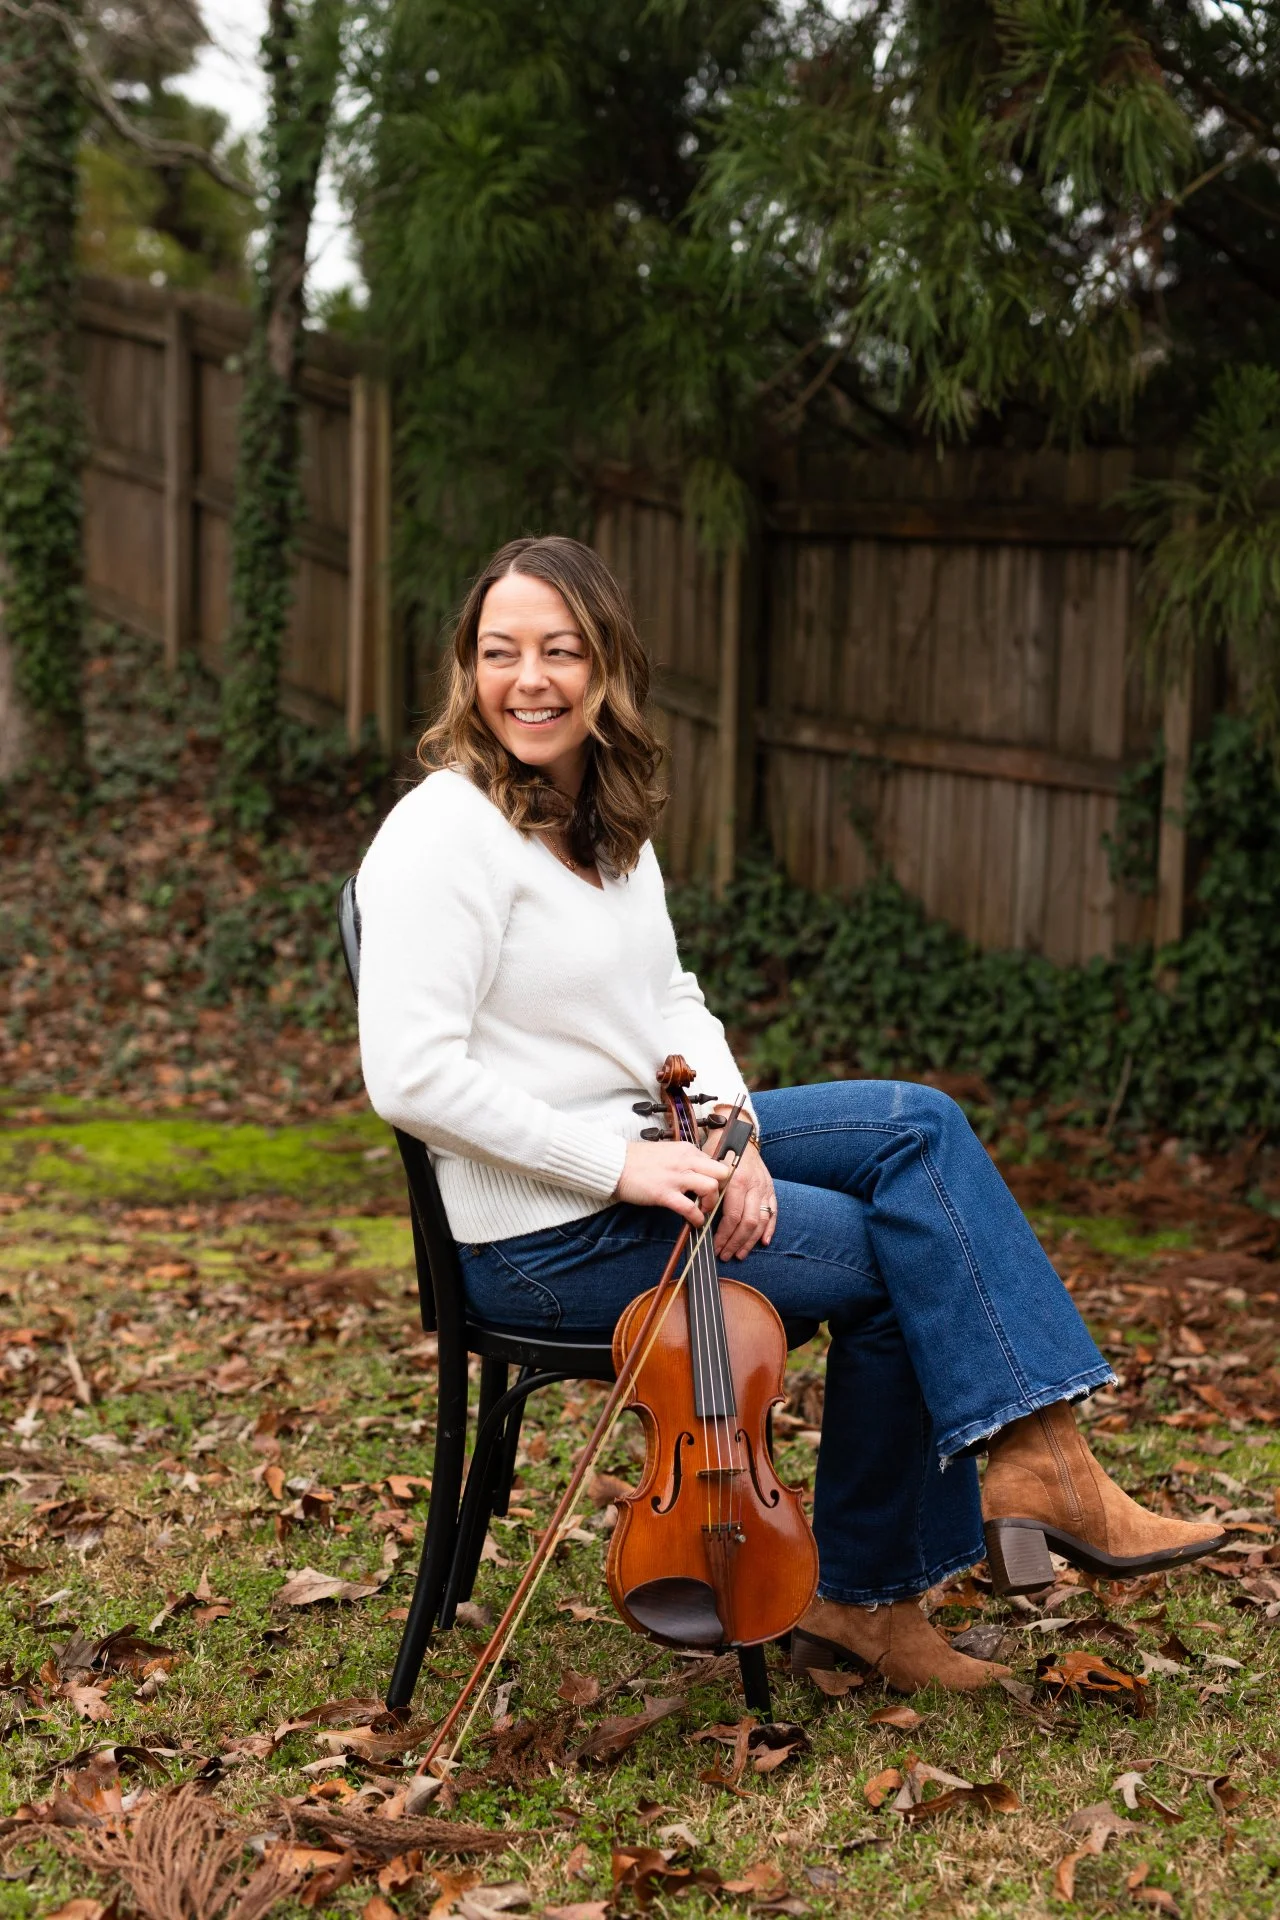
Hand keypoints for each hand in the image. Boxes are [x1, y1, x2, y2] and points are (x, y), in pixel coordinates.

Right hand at [615, 1139, 731, 1227]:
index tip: (716, 1188)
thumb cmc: (637, 1160)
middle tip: (713, 1198)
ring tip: (703, 1210)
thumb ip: (684, 1160)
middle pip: (721, 1173)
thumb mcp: (667, 1152)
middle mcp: (685, 1161)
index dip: (718, 1179)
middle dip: (722, 1188)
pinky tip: (694, 1222)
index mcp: (686, 1150)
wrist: (614, 1164)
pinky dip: (697, 1218)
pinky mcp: (664, 1193)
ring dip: (711, 1203)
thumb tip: (698, 1173)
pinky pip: (690, 1208)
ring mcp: (676, 1177)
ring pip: (711, 1188)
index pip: (716, 1163)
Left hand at [713, 1135, 777, 1259]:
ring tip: (739, 1253)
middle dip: (736, 1243)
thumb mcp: (708, 1168)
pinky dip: (769, 1229)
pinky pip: (773, 1212)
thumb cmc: (719, 1151)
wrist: (739, 1134)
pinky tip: (763, 1242)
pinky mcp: (770, 1188)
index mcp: (736, 1180)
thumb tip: (697, 1217)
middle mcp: (753, 1186)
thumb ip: (706, 1191)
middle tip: (725, 1255)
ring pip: (761, 1222)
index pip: (732, 1216)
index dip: (724, 1235)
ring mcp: (764, 1188)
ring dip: (750, 1241)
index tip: (715, 1246)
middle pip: (748, 1223)